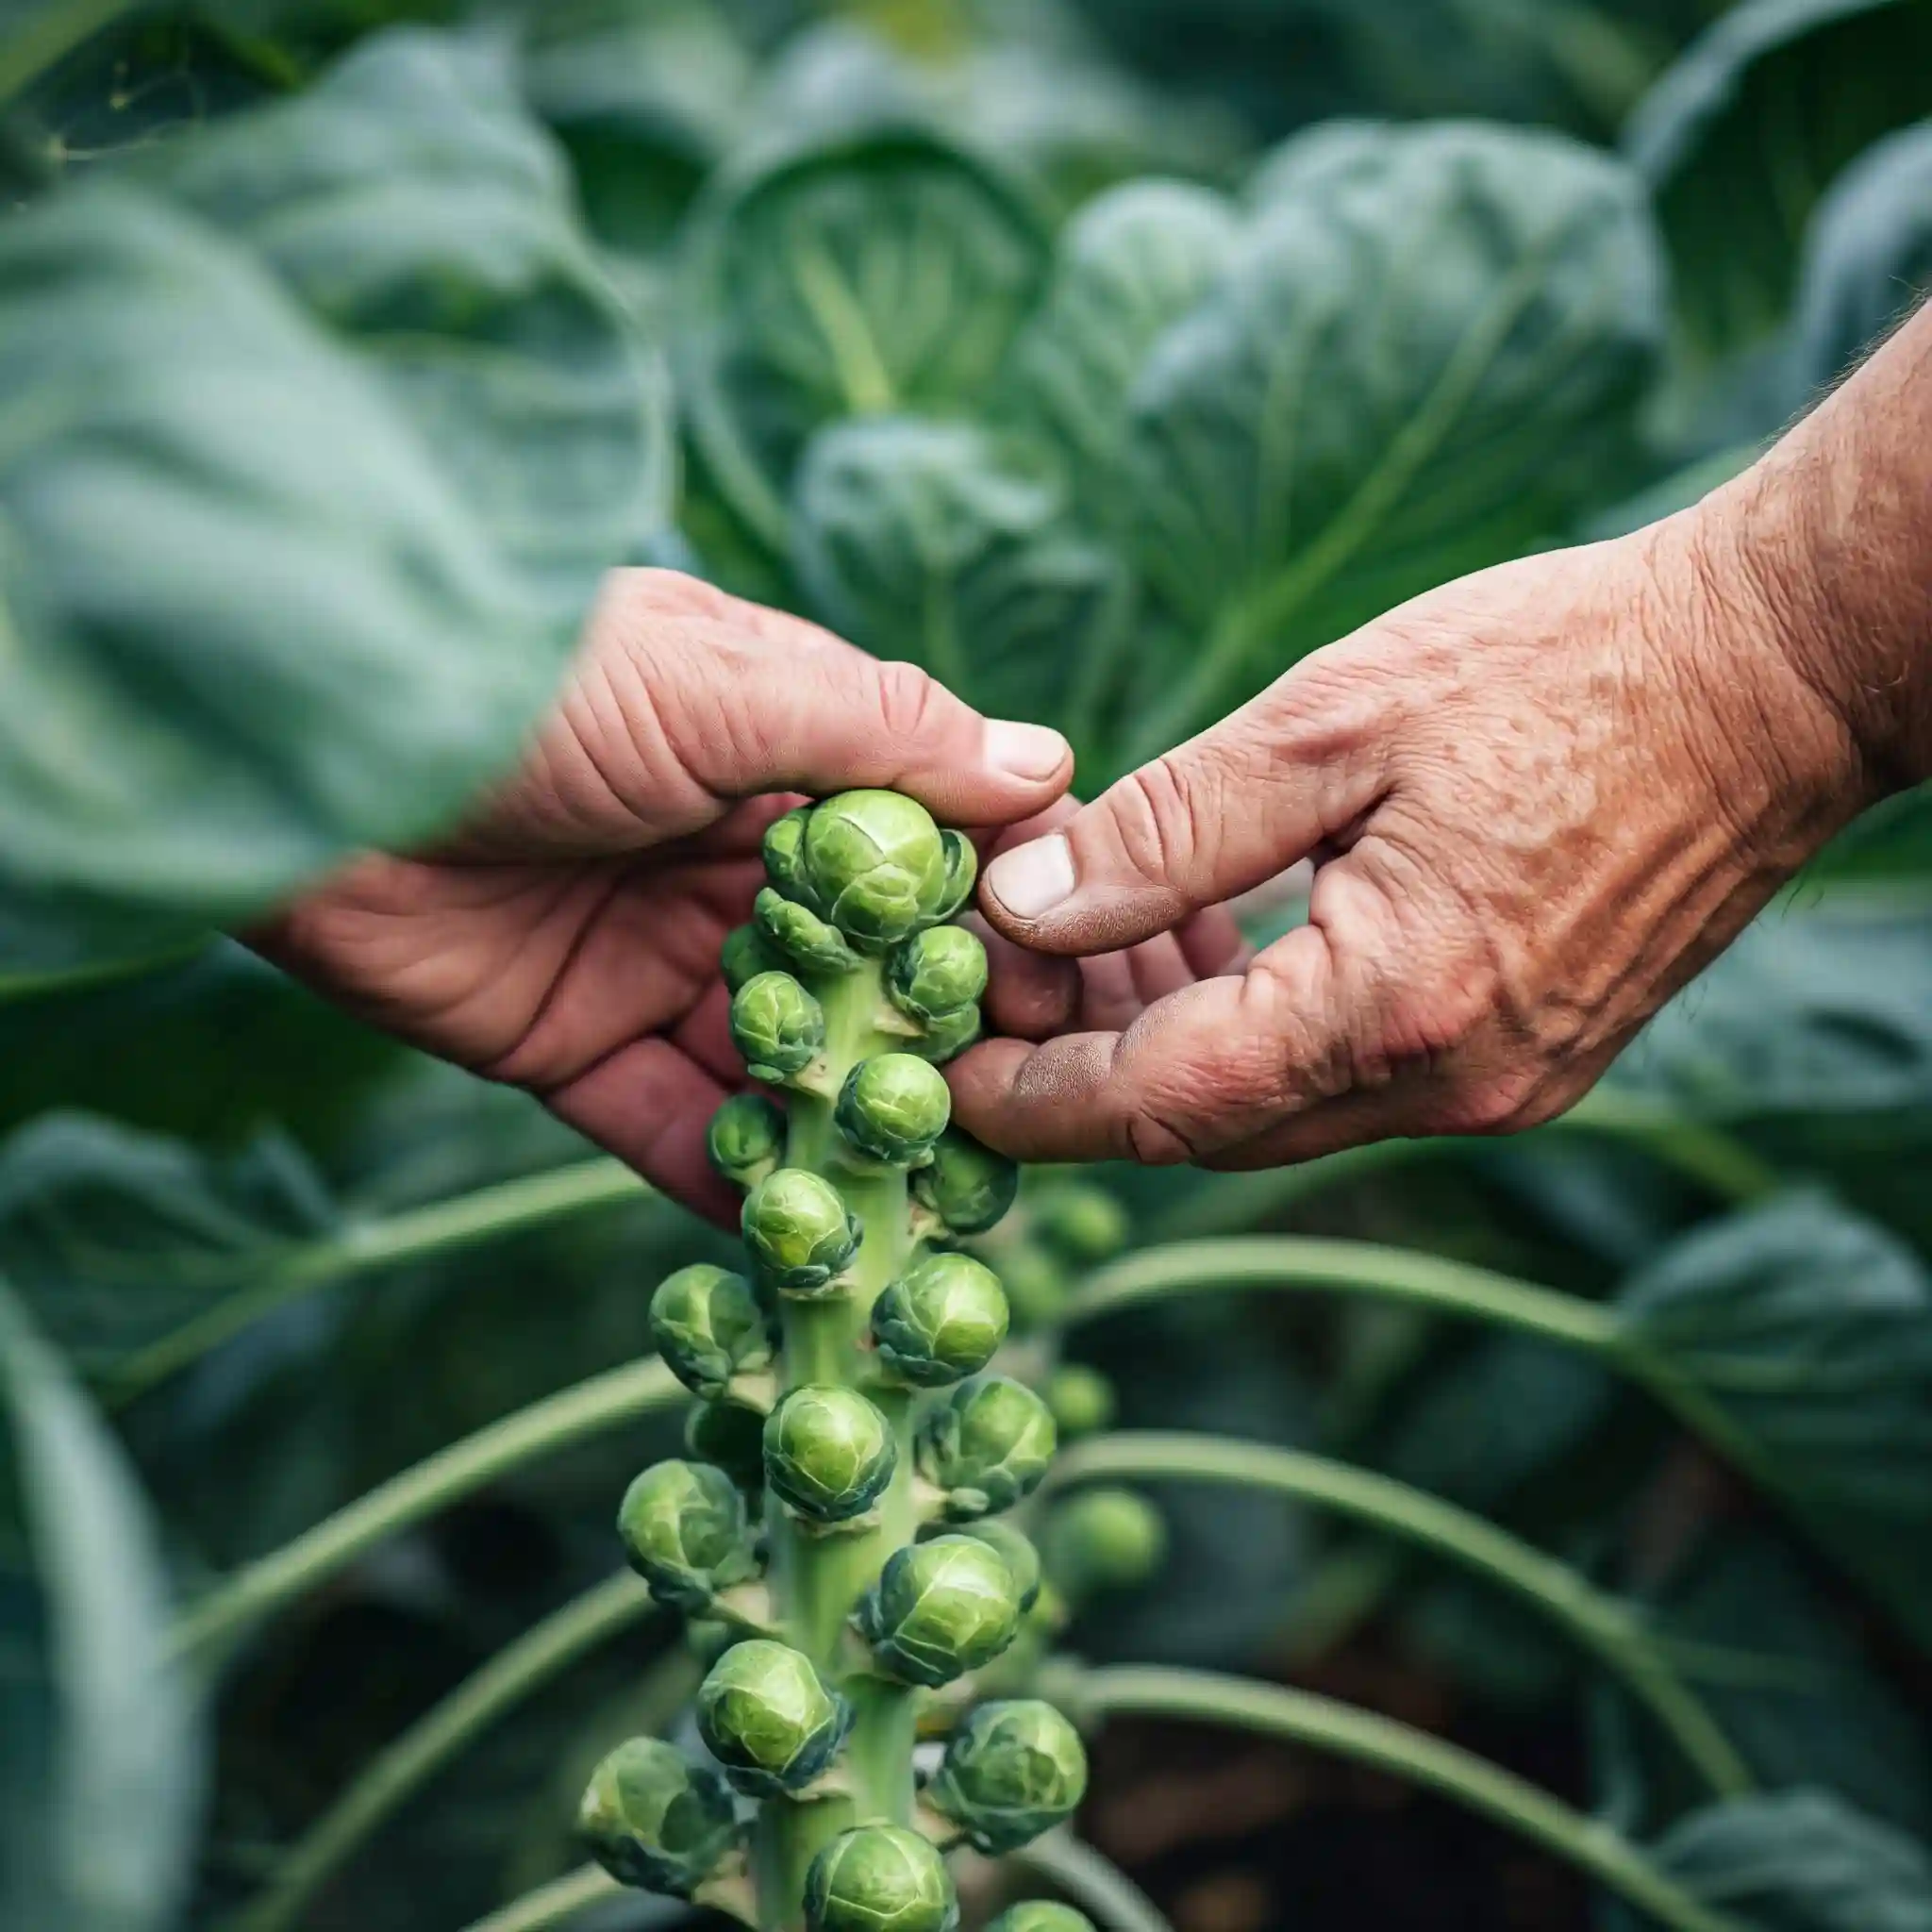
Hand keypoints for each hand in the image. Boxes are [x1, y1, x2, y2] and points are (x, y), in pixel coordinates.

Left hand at [255, 570, 1072, 1217]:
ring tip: (935, 1203)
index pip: (921, 850)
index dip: (993, 917)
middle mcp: (725, 864)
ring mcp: (651, 959)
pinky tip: (807, 1241)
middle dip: (933, 1042)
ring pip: (782, 1063)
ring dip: (849, 1127)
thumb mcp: (723, 683)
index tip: (1072, 986)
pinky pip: (670, 1130)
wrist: (302, 754)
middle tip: (1017, 1116)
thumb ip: (885, 734)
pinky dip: (733, 1184)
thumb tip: (1046, 764)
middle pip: (862, 974)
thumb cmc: (532, 682)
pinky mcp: (568, 1045)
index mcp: (775, 758)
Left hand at [949, 498, 1868, 1169]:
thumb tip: (1027, 903)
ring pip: (1268, 1109)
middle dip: (1078, 1072)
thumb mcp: (1332, 720)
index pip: (1155, 1107)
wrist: (1768, 676)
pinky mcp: (1523, 1060)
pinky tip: (1206, 939)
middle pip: (1202, 1128)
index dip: (1026, 1099)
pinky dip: (1250, 1032)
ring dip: (1160, 1047)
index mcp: (1392, 1006)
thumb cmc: (1557, 669)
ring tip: (1084, 939)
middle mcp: (1447, 1084)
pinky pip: (1341, 1079)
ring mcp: (1497, 1087)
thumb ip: (1170, 830)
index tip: (929, 1072)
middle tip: (985, 986)